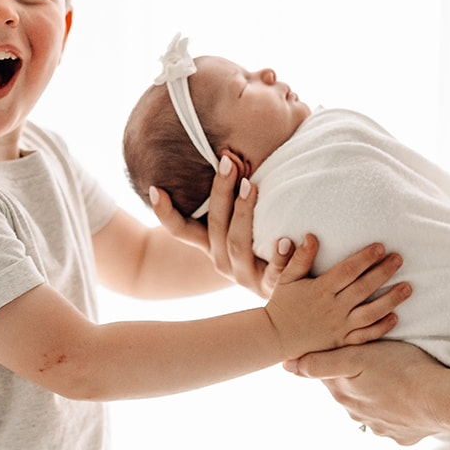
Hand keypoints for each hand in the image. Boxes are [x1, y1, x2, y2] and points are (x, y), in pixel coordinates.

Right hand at [148, 152, 292, 297]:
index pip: (181, 230)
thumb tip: (233, 151)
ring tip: (253, 186)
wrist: (290, 297)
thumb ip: (237, 194)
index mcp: (212, 245)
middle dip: (220, 192)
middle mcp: (222, 261)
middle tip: (229, 162)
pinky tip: (294, 239)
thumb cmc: (265, 247)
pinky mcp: (271, 288)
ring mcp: (245, 277)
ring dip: (244, 213)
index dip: (165, 212)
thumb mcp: (245, 223)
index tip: (155, 188)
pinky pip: (277, 273)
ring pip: (238, 244)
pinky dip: (285, 257)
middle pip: (215, 226)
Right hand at [263, 236, 407, 359]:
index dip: (365, 258)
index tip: (381, 246)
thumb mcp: (286, 277)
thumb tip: (311, 236)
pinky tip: (395, 316)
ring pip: (370, 313)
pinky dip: (381, 327)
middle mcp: (333, 308)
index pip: (348, 271)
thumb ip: (300, 258)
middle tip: (400, 258)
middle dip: (383, 272)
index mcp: (321, 289)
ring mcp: (339, 327)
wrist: (275, 337)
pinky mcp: (342, 342)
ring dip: (391, 300)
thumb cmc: (282, 304)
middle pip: (363, 288)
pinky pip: (365, 336)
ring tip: (408, 287)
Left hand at [285, 340, 449, 444]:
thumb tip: (288, 366)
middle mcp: (357, 415)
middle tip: (374, 361)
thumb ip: (321, 363)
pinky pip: (395, 423)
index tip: (348, 350)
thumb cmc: (400, 370)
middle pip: (349, 393)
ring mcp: (380, 428)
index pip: (328, 375)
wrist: (441, 400)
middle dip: (356, 380)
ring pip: (371, 409)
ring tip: (393, 381)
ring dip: (377, 397)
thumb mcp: (357, 357)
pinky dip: (398, 413)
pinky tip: (408, 401)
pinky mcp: (403, 436)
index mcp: (343, 393)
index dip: (335, 360)